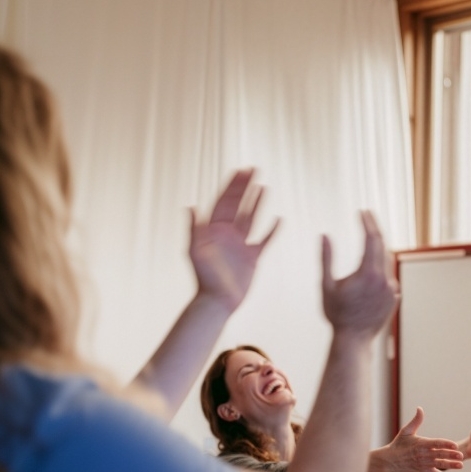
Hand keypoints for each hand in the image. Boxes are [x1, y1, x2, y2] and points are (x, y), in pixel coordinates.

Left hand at [189, 168, 279, 310]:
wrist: (217, 302)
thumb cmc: (204, 278)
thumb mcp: (195, 252)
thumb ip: (194, 229)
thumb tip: (190, 207)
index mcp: (214, 230)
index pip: (224, 202)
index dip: (232, 186)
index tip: (240, 171)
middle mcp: (227, 234)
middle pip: (238, 205)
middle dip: (245, 187)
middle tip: (254, 169)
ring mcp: (241, 245)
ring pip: (251, 218)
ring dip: (257, 202)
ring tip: (264, 187)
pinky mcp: (253, 258)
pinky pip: (264, 240)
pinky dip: (272, 230)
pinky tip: (279, 219)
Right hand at [322, 211, 397, 333]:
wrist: (354, 340)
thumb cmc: (336, 314)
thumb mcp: (326, 286)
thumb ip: (326, 259)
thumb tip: (324, 235)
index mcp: (368, 273)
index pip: (372, 239)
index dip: (367, 223)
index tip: (362, 212)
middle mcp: (384, 279)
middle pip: (383, 245)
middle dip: (374, 228)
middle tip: (367, 216)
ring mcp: (392, 289)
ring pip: (387, 260)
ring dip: (378, 248)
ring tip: (369, 238)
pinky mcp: (395, 297)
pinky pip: (389, 276)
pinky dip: (381, 267)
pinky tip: (372, 268)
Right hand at [373, 407, 463, 471]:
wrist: (390, 459)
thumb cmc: (399, 443)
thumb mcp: (406, 431)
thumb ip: (415, 420)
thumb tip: (420, 408)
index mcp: (421, 444)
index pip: (435, 443)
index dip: (445, 444)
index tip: (454, 444)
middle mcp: (423, 455)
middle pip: (439, 455)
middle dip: (451, 455)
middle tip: (461, 455)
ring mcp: (424, 464)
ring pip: (439, 465)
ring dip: (451, 465)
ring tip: (461, 465)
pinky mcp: (423, 471)